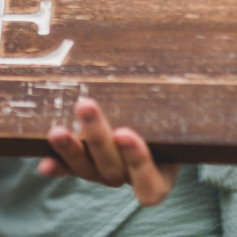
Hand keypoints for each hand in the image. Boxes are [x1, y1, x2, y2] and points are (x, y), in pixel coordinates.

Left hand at [40, 96, 180, 205]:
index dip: (138, 160)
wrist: (152, 118)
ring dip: (70, 149)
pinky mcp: (82, 166)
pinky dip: (56, 165)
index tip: (125, 133)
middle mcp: (129, 178)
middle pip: (112, 168)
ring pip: (86, 169)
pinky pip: (67, 169)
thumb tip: (192, 53)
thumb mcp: (177, 110)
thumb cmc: (169, 114)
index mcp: (160, 174)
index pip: (150, 183)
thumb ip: (172, 96)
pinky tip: (44, 162)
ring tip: (57, 130)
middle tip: (86, 105)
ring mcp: (104, 174)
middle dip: (96, 137)